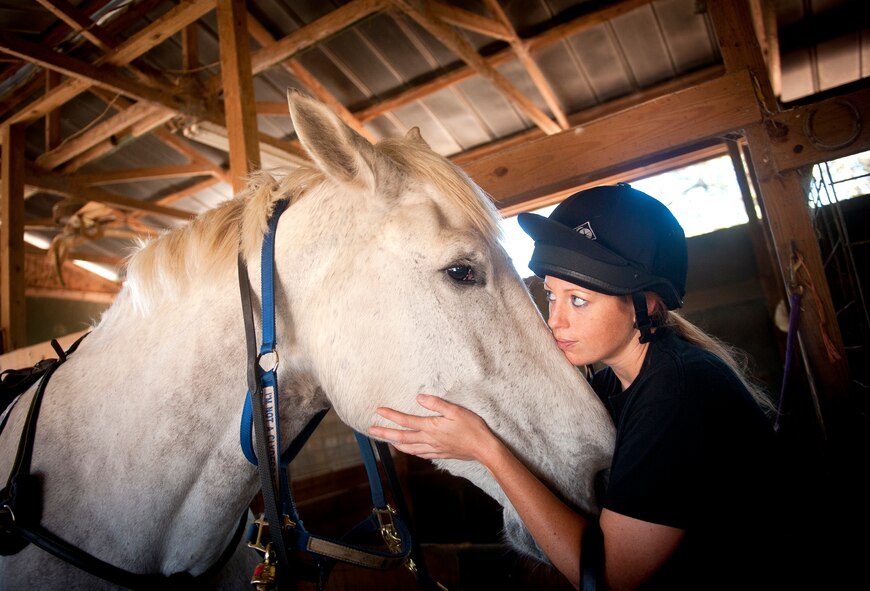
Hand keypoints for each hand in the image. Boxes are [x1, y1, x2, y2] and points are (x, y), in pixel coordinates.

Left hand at [369, 393, 496, 461]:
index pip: (406, 421)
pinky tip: (409, 450)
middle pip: (402, 436)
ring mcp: (433, 448)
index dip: (391, 415)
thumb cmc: (472, 427)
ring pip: (409, 447)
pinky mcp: (440, 454)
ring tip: (386, 439)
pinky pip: (420, 454)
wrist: (483, 449)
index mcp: (431, 427)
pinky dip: (410, 451)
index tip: (378, 411)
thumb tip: (418, 398)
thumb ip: (436, 404)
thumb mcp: (456, 410)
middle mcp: (428, 439)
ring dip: (395, 443)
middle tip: (371, 430)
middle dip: (385, 432)